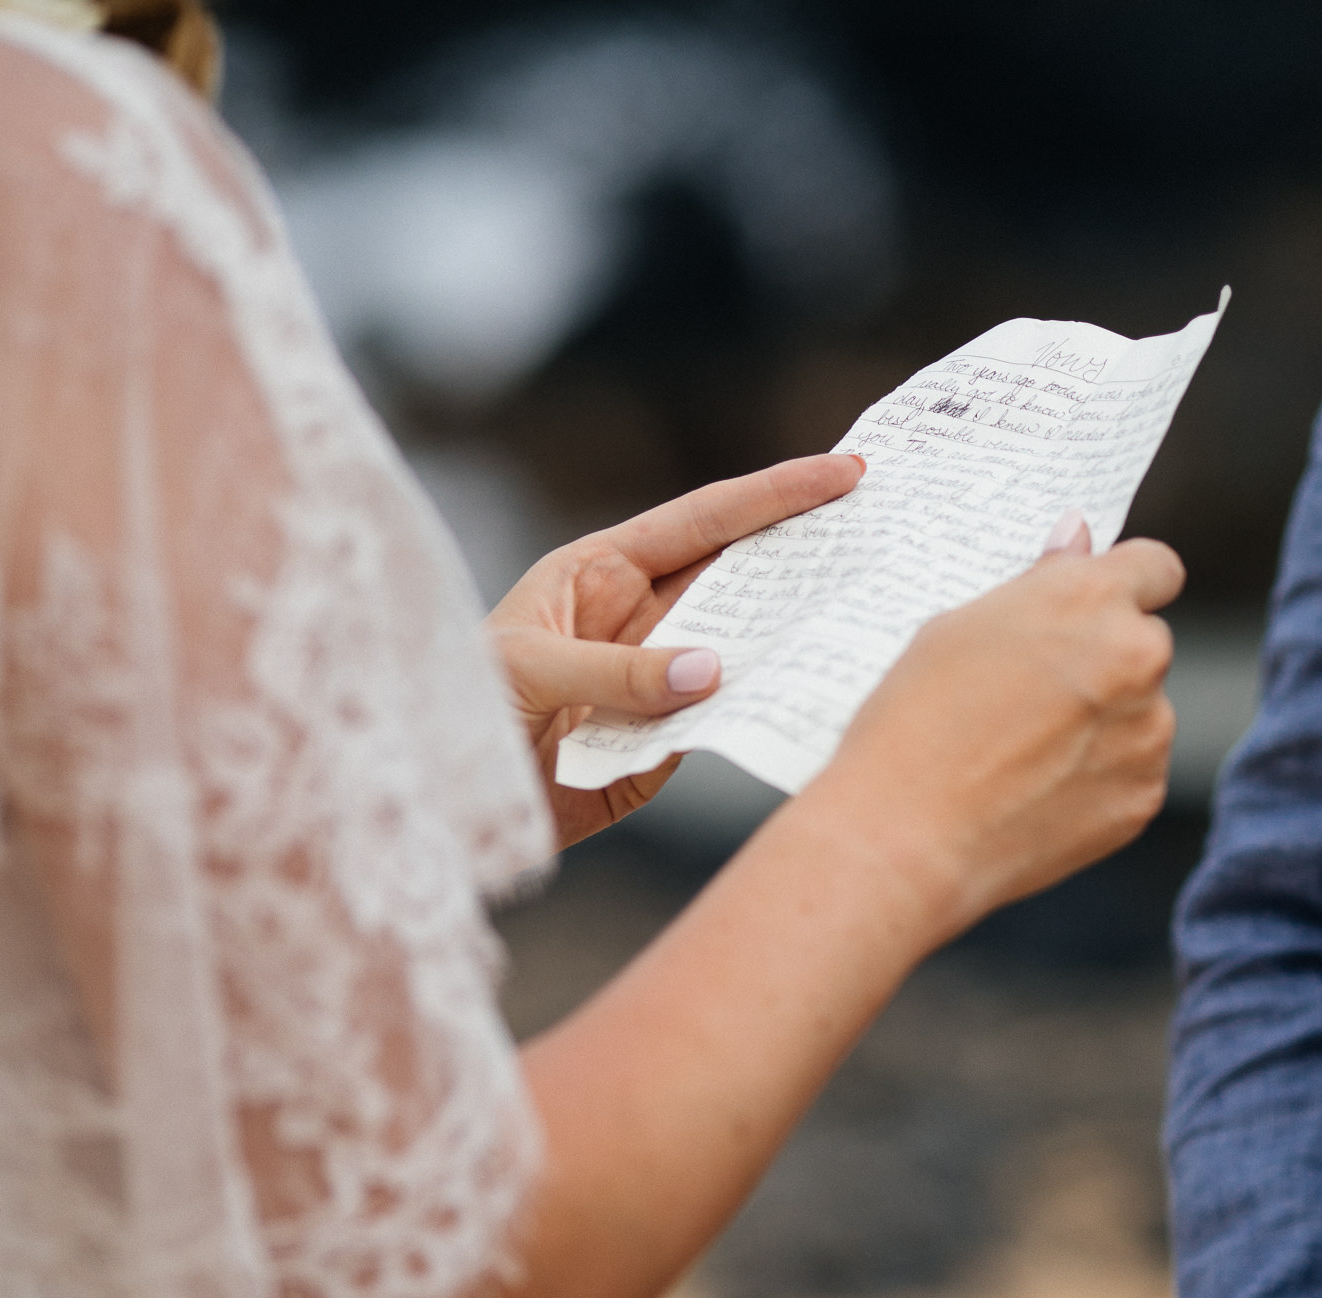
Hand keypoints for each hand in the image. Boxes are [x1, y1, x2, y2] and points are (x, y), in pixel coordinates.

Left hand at [487, 454, 866, 847]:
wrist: (435, 801)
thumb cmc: (455, 708)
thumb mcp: (526, 671)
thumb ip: (619, 671)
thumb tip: (713, 669)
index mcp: (602, 573)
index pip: (703, 521)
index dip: (775, 495)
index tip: (845, 472)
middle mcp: (640, 619)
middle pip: (740, 576)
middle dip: (807, 552)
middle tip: (886, 530)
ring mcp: (658, 681)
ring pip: (744, 648)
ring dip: (798, 634)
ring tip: (869, 614)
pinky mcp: (665, 745)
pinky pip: (726, 721)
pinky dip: (764, 712)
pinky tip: (813, 698)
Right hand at [807, 516, 1183, 940]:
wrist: (906, 835)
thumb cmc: (914, 721)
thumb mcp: (961, 626)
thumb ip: (1041, 584)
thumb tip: (1080, 537)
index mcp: (1090, 597)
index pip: (1157, 567)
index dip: (1133, 582)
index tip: (1107, 604)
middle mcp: (1137, 656)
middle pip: (1146, 643)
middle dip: (1107, 659)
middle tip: (1036, 693)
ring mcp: (1149, 731)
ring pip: (1142, 712)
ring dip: (1105, 722)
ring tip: (1024, 752)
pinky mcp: (1145, 795)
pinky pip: (1133, 771)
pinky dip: (1100, 778)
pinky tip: (1037, 792)